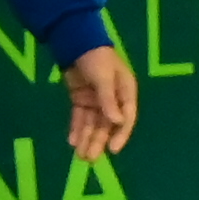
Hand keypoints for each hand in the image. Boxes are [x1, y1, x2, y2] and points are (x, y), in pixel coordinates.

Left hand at [63, 44, 137, 161]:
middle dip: (98, 141)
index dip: (120, 135)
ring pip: (93, 124)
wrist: (75, 41)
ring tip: (79, 155)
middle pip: (106, 125)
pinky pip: (80, 117)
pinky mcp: (81, 99)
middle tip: (89, 159)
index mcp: (125, 92)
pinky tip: (72, 141)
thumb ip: (109, 100)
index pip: (126, 118)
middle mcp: (113, 100)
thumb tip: (117, 122)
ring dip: (86, 139)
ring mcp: (96, 100)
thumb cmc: (96, 57)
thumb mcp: (104, 77)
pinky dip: (76, 129)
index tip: (112, 150)